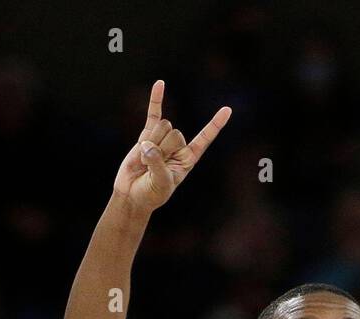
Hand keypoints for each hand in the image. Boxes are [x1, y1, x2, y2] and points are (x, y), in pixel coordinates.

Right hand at [113, 79, 231, 211]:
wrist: (132, 193)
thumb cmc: (151, 193)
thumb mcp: (161, 183)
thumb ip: (157, 164)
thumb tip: (147, 146)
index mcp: (188, 159)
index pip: (204, 139)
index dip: (215, 125)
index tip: (227, 110)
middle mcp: (178, 147)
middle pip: (175, 132)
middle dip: (162, 149)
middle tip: (153, 166)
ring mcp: (162, 139)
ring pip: (162, 126)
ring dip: (151, 143)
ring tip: (145, 161)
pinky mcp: (147, 135)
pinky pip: (153, 113)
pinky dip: (156, 99)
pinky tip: (160, 83)